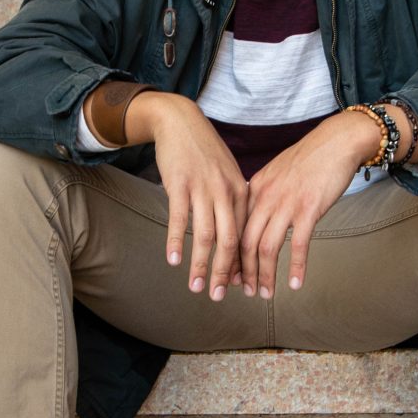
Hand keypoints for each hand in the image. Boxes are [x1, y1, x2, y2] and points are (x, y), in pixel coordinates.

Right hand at [128, 92, 250, 299]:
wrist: (181, 121)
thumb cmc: (203, 152)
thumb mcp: (226, 175)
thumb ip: (231, 203)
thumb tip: (233, 236)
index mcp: (240, 192)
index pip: (244, 235)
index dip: (241, 264)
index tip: (237, 286)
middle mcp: (225, 192)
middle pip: (228, 241)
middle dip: (224, 272)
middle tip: (218, 297)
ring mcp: (202, 188)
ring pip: (204, 235)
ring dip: (200, 265)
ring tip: (196, 288)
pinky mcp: (179, 184)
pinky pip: (179, 219)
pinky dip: (176, 241)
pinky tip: (174, 260)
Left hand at [239, 111, 378, 296]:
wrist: (337, 142)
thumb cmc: (310, 159)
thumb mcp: (276, 173)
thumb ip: (263, 196)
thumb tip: (256, 219)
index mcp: (254, 189)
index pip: (234, 228)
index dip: (230, 255)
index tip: (230, 274)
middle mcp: (265, 197)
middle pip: (244, 242)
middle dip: (242, 272)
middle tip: (244, 292)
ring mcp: (286, 204)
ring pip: (266, 248)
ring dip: (264, 275)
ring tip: (265, 294)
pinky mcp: (309, 209)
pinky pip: (298, 245)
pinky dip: (295, 268)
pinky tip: (295, 284)